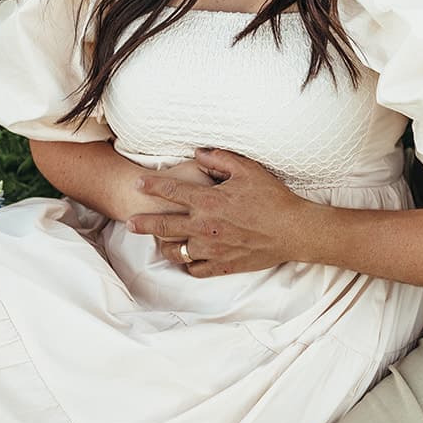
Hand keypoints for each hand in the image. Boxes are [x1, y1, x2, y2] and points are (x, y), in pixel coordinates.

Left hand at [125, 149, 313, 275]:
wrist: (293, 231)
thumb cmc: (273, 198)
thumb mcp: (248, 170)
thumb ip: (220, 159)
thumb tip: (199, 153)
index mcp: (209, 201)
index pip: (171, 191)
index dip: (152, 186)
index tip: (138, 184)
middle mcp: (205, 226)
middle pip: (164, 225)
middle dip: (143, 223)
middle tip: (130, 223)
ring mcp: (212, 249)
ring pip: (176, 251)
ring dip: (165, 246)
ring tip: (160, 243)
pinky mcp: (223, 265)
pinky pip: (196, 269)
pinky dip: (189, 264)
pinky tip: (188, 259)